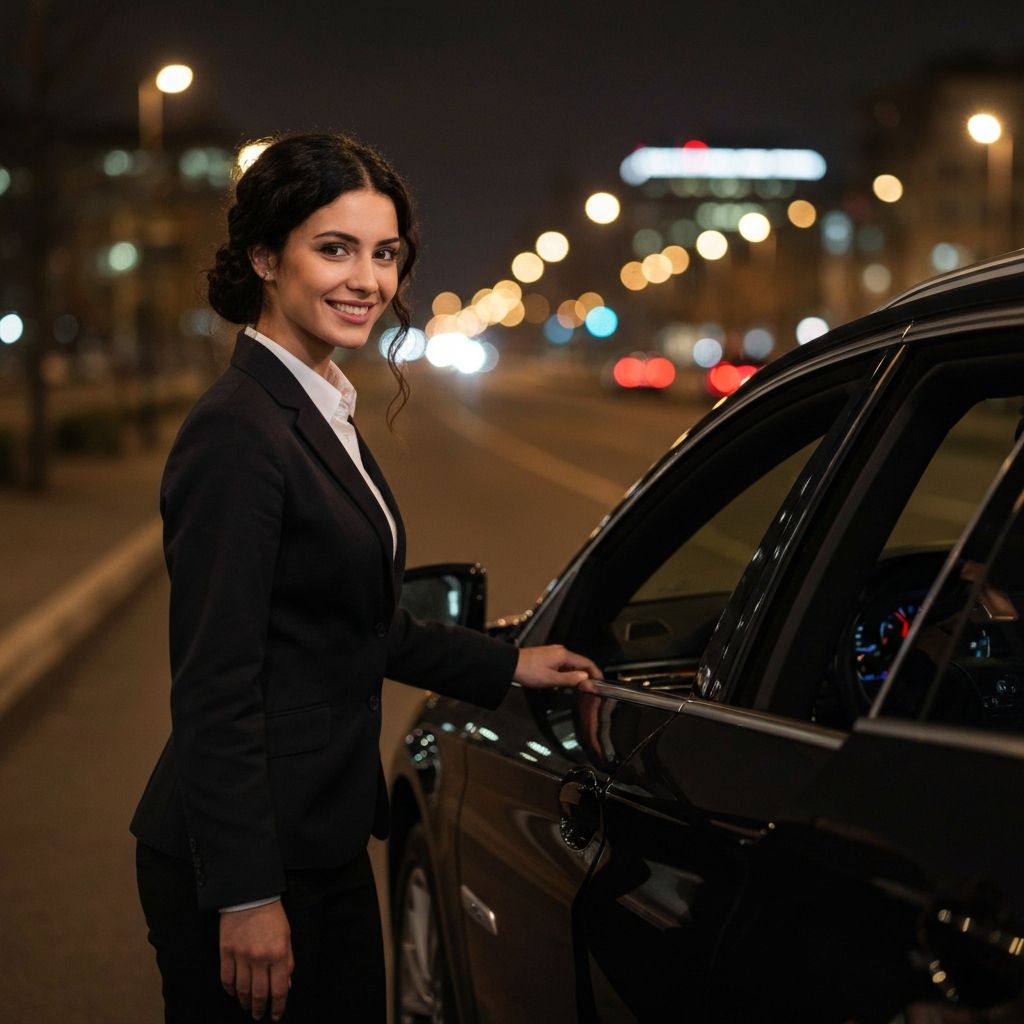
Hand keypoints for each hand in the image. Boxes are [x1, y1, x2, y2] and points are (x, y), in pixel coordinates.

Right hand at [219, 901, 293, 1020]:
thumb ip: (287, 962)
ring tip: (247, 1007)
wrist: (250, 895)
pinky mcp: (226, 952)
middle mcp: (259, 958)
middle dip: (259, 1008)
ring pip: (242, 989)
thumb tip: (285, 985)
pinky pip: (226, 978)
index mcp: (278, 954)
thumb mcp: (286, 936)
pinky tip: (233, 993)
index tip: (275, 1016)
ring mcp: (241, 956)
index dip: (278, 1006)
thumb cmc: (271, 915)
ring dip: (245, 1002)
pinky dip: (229, 989)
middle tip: (258, 1015)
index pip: (279, 989)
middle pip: (259, 993)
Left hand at [514, 645, 600, 689]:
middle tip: (590, 690)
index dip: (596, 674)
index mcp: (564, 655)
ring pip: (572, 665)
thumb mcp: (551, 679)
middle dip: (586, 677)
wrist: (511, 665)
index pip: (587, 663)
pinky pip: (564, 665)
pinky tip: (566, 683)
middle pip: (580, 664)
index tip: (600, 683)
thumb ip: (571, 679)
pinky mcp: (548, 657)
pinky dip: (568, 674)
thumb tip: (586, 678)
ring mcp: (554, 653)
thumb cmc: (529, 671)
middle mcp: (561, 651)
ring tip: (579, 689)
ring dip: (577, 676)